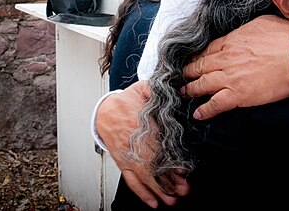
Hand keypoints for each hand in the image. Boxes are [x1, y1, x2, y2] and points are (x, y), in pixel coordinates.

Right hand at [95, 81, 188, 206]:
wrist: (104, 111)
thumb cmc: (125, 101)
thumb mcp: (143, 89)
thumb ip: (157, 89)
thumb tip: (171, 89)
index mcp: (142, 125)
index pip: (159, 146)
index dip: (171, 160)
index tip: (183, 170)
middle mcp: (135, 144)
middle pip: (154, 165)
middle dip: (170, 180)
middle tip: (184, 189)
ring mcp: (128, 156)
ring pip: (143, 177)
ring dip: (159, 190)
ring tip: (173, 200)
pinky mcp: (123, 163)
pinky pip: (131, 181)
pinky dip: (142, 193)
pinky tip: (153, 202)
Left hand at [181, 15, 288, 119]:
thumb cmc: (286, 37)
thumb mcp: (260, 23)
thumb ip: (245, 30)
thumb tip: (243, 32)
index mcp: (231, 40)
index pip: (207, 50)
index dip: (197, 56)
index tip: (191, 60)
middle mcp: (225, 58)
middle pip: (199, 66)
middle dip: (188, 72)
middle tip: (181, 76)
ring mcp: (230, 77)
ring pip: (202, 84)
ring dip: (190, 89)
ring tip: (183, 92)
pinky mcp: (238, 95)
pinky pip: (215, 104)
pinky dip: (204, 110)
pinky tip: (197, 114)